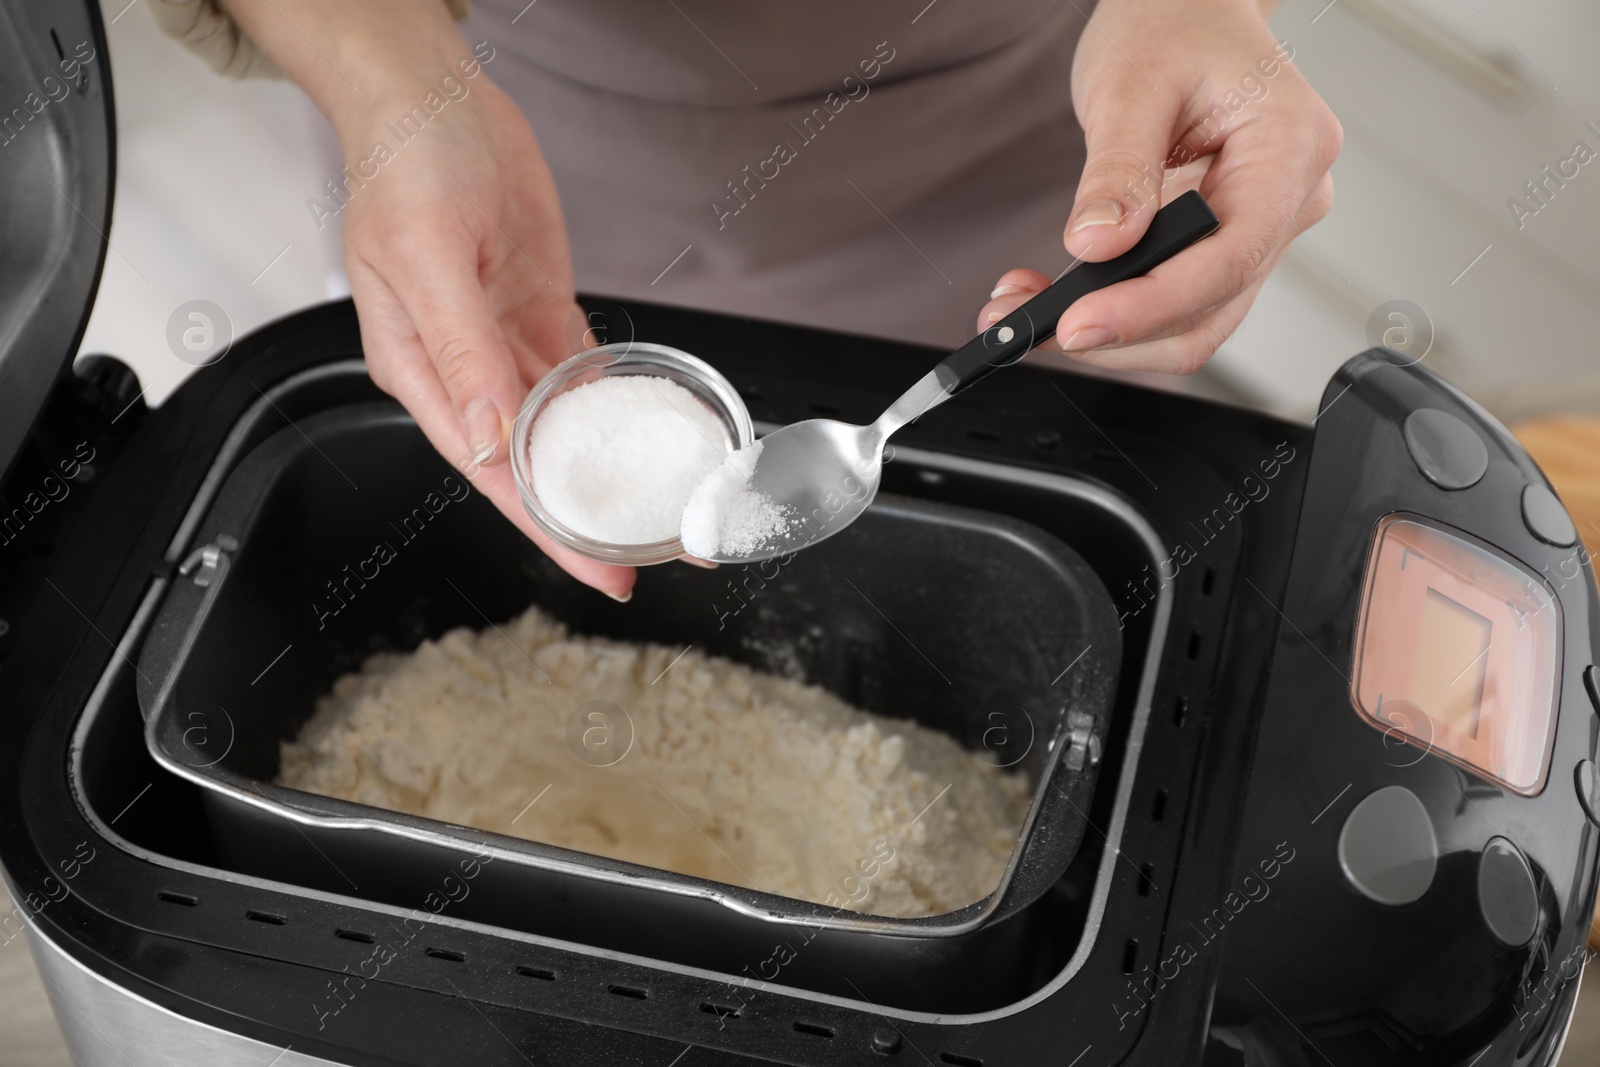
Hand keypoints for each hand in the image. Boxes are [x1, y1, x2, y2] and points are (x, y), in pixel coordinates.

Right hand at [217, 0, 633, 598]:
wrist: (432, 93)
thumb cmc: (403, 160)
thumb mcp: (425, 254)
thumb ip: (458, 351)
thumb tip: (485, 436)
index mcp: (421, 370)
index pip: (491, 472)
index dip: (547, 527)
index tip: (601, 568)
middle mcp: (465, 368)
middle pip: (532, 463)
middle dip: (588, 513)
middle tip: (655, 552)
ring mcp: (503, 339)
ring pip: (560, 424)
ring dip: (607, 466)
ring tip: (661, 506)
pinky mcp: (538, 307)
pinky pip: (579, 369)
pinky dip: (610, 402)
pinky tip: (642, 433)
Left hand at [977, 0, 1340, 373]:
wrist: (1186, 12)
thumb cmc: (1172, 25)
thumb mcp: (1130, 85)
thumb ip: (1116, 170)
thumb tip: (1097, 246)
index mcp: (1289, 148)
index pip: (1230, 258)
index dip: (1151, 306)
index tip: (1078, 324)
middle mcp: (1290, 200)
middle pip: (1211, 309)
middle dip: (1119, 332)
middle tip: (1030, 321)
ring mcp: (1261, 231)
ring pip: (1193, 324)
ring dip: (1111, 335)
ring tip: (1027, 306)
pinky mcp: (1223, 249)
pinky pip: (1176, 304)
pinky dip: (1116, 312)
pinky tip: (1061, 296)